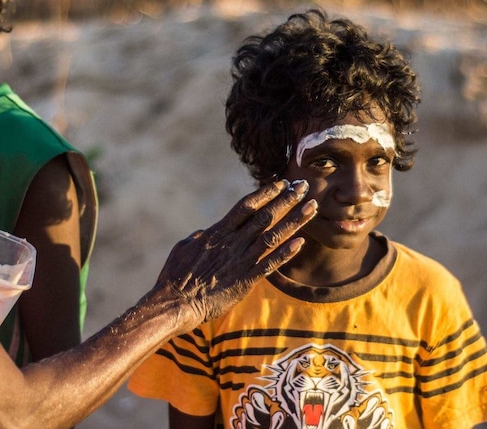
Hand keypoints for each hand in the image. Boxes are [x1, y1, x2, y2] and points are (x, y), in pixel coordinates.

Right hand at [153, 179, 315, 325]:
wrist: (176, 303)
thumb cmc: (174, 277)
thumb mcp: (184, 248)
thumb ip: (200, 237)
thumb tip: (206, 232)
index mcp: (218, 232)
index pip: (246, 206)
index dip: (266, 193)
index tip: (282, 183)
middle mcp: (232, 242)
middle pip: (265, 216)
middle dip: (287, 199)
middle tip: (304, 186)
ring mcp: (241, 260)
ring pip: (273, 235)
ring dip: (294, 220)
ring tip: (312, 207)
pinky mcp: (246, 280)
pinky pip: (270, 264)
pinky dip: (286, 252)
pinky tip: (302, 242)